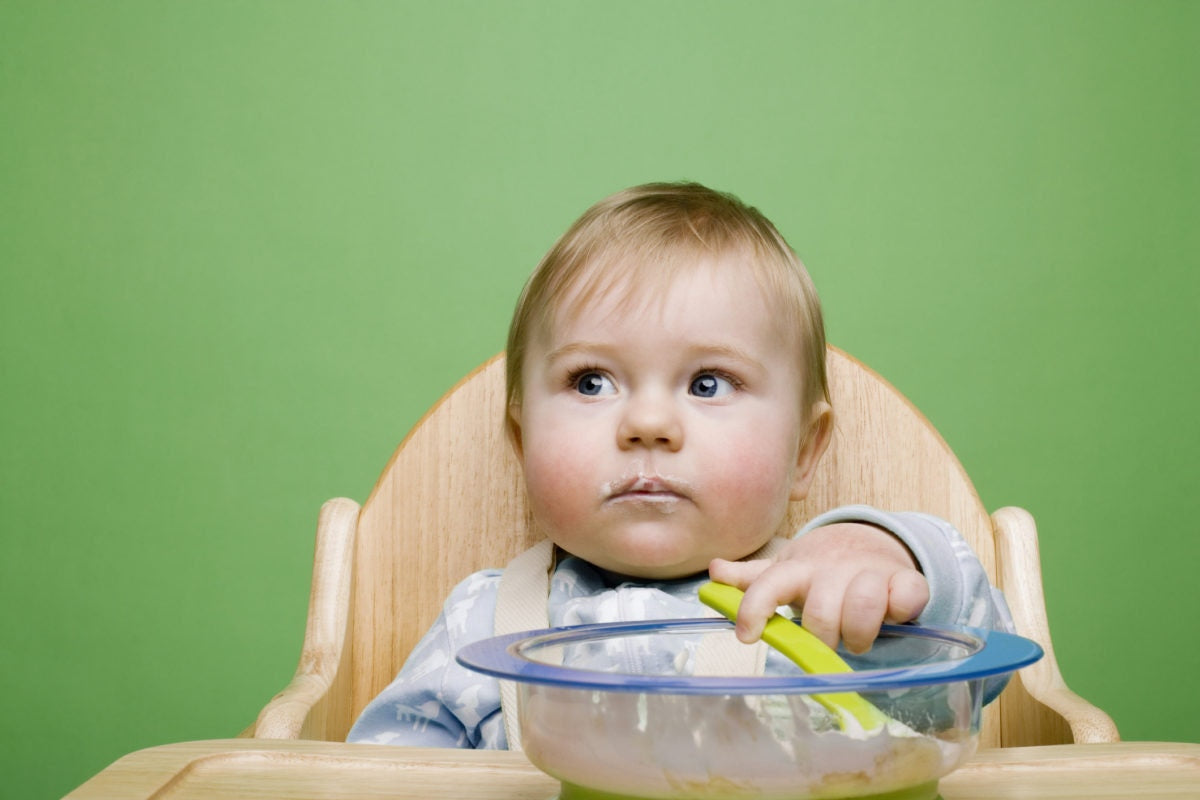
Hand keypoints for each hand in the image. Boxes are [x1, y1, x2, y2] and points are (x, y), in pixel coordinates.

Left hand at [708, 522, 928, 653]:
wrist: (868, 544)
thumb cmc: (820, 570)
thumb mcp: (786, 571)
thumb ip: (753, 580)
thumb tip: (714, 571)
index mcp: (796, 570)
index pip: (768, 585)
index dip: (754, 610)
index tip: (746, 637)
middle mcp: (831, 570)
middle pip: (821, 615)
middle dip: (824, 638)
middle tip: (829, 640)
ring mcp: (870, 571)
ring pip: (864, 606)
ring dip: (861, 632)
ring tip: (858, 635)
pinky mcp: (905, 580)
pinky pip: (907, 597)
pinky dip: (902, 609)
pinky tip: (895, 612)